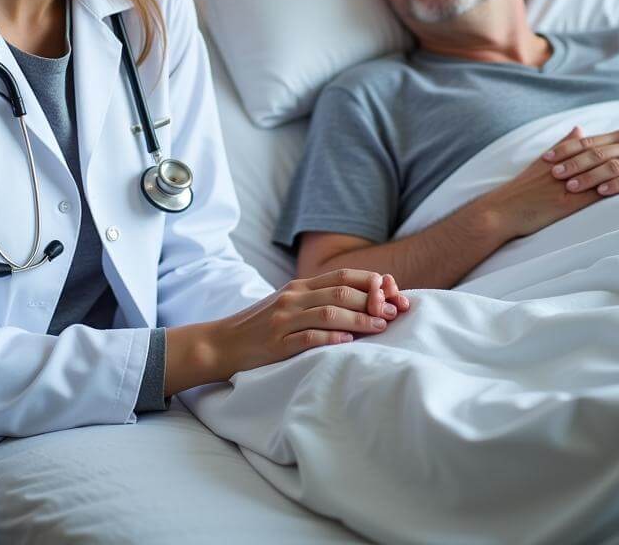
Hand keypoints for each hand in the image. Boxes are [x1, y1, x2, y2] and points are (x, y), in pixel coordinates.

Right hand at [213, 268, 409, 378]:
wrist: (222, 342)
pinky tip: (348, 341)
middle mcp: (293, 297)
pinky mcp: (276, 343)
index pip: (343, 275)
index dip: (372, 282)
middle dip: (373, 301)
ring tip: (381, 326)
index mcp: (299, 286)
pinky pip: (308, 337)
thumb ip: (318, 299)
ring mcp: (284, 319)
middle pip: (340, 292)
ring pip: (329, 312)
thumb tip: (363, 301)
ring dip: (359, 319)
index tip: (394, 292)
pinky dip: (331, 337)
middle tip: (395, 312)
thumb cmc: (261, 325)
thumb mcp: (289, 304)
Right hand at [482, 126, 603, 238]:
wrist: (502, 210)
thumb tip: (579, 129)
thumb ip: (561, 147)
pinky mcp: (567, 205)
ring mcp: (567, 187)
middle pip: (599, 160)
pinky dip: (611, 192)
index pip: (591, 148)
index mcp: (559, 159)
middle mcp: (565, 170)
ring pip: (600, 176)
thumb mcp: (539, 164)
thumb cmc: (519, 191)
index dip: (612, 145)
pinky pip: (594, 196)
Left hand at [543, 128, 618, 195]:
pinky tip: (602, 192)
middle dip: (572, 163)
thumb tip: (572, 144)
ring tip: (571, 186)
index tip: (545, 158)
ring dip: (589, 176)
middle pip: (596, 153)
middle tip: (553, 173)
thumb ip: (604, 145)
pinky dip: (616, 185)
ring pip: (612, 165)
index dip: (565, 149)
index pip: (587, 142)